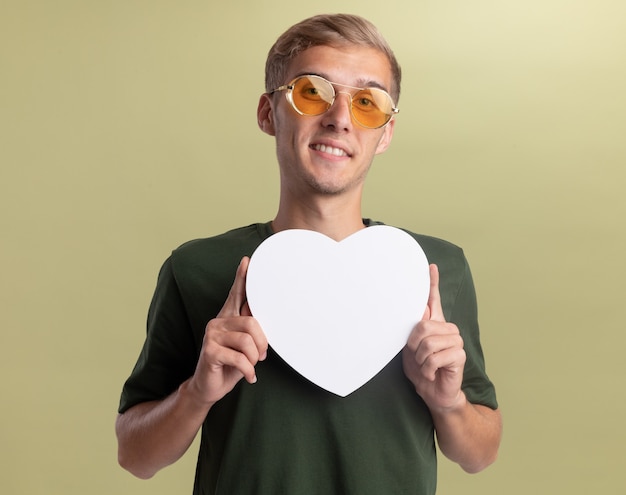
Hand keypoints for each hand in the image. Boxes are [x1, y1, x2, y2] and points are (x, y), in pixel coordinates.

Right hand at [187, 257, 267, 406]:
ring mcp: (212, 335)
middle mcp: (218, 321)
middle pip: (252, 322)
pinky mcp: (209, 350)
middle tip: (262, 356)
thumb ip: (251, 330)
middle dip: (262, 343)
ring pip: (247, 341)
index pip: (236, 294)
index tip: (247, 261)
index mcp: (228, 317)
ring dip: (255, 358)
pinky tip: (249, 377)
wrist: (209, 387)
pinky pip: (239, 358)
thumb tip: (260, 318)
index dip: (242, 277)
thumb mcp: (245, 346)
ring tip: (252, 365)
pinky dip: (249, 370)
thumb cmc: (231, 364)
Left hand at [402, 264, 465, 411]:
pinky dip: (428, 368)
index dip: (432, 282)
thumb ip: (414, 329)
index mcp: (434, 324)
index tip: (430, 266)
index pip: (433, 299)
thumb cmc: (420, 369)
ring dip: (420, 359)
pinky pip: (435, 357)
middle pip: (422, 326)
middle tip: (417, 357)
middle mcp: (447, 328)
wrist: (432, 392)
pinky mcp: (459, 355)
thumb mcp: (410, 348)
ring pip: (428, 343)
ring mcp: (455, 340)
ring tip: (425, 365)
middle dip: (414, 346)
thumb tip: (422, 308)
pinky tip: (432, 373)